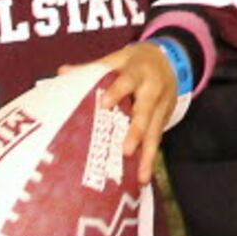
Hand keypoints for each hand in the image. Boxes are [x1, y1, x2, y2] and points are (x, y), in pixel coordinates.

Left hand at [82, 43, 176, 186]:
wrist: (172, 59)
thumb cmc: (137, 61)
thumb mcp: (118, 58)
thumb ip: (93, 68)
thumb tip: (63, 73)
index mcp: (139, 71)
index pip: (128, 80)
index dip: (117, 91)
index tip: (104, 104)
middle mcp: (153, 90)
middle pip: (145, 112)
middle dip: (136, 132)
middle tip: (126, 151)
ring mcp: (161, 108)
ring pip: (154, 132)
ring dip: (147, 155)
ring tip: (140, 176)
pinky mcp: (164, 120)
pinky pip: (156, 140)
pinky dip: (150, 159)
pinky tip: (142, 177)